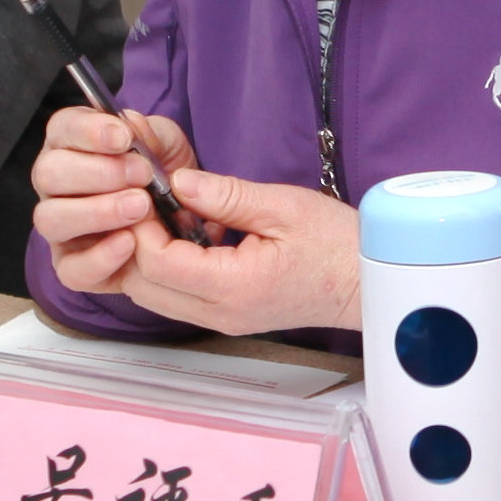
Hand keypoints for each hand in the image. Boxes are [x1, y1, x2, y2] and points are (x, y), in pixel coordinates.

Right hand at [31, 103, 206, 297]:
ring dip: (96, 211)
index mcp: (72, 146)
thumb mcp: (167, 146)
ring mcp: (60, 228)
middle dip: (97, 172)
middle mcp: (56, 186)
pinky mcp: (71, 267)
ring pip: (51, 219)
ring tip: (140, 207)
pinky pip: (71, 268)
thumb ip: (150, 133)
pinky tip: (130, 243)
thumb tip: (132, 126)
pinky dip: (99, 257)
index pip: (63, 128)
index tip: (123, 137)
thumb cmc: (164, 177)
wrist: (183, 225)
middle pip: (48, 173)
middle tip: (142, 174)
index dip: (88, 131)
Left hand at [32, 105, 361, 327]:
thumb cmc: (336, 243)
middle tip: (144, 199)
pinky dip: (166, 268)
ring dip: (146, 256)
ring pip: (152, 295)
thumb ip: (225, 195)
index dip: (139, 225)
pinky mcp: (225, 317)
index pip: (156, 262)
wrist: (368, 284)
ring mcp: (220, 320)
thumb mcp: (283, 206)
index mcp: (233, 286)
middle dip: (132, 241)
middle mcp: (219, 313)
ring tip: (164, 214)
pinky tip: (185, 235)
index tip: (144, 189)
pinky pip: (175, 297)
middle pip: (142, 286)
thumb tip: (177, 180)